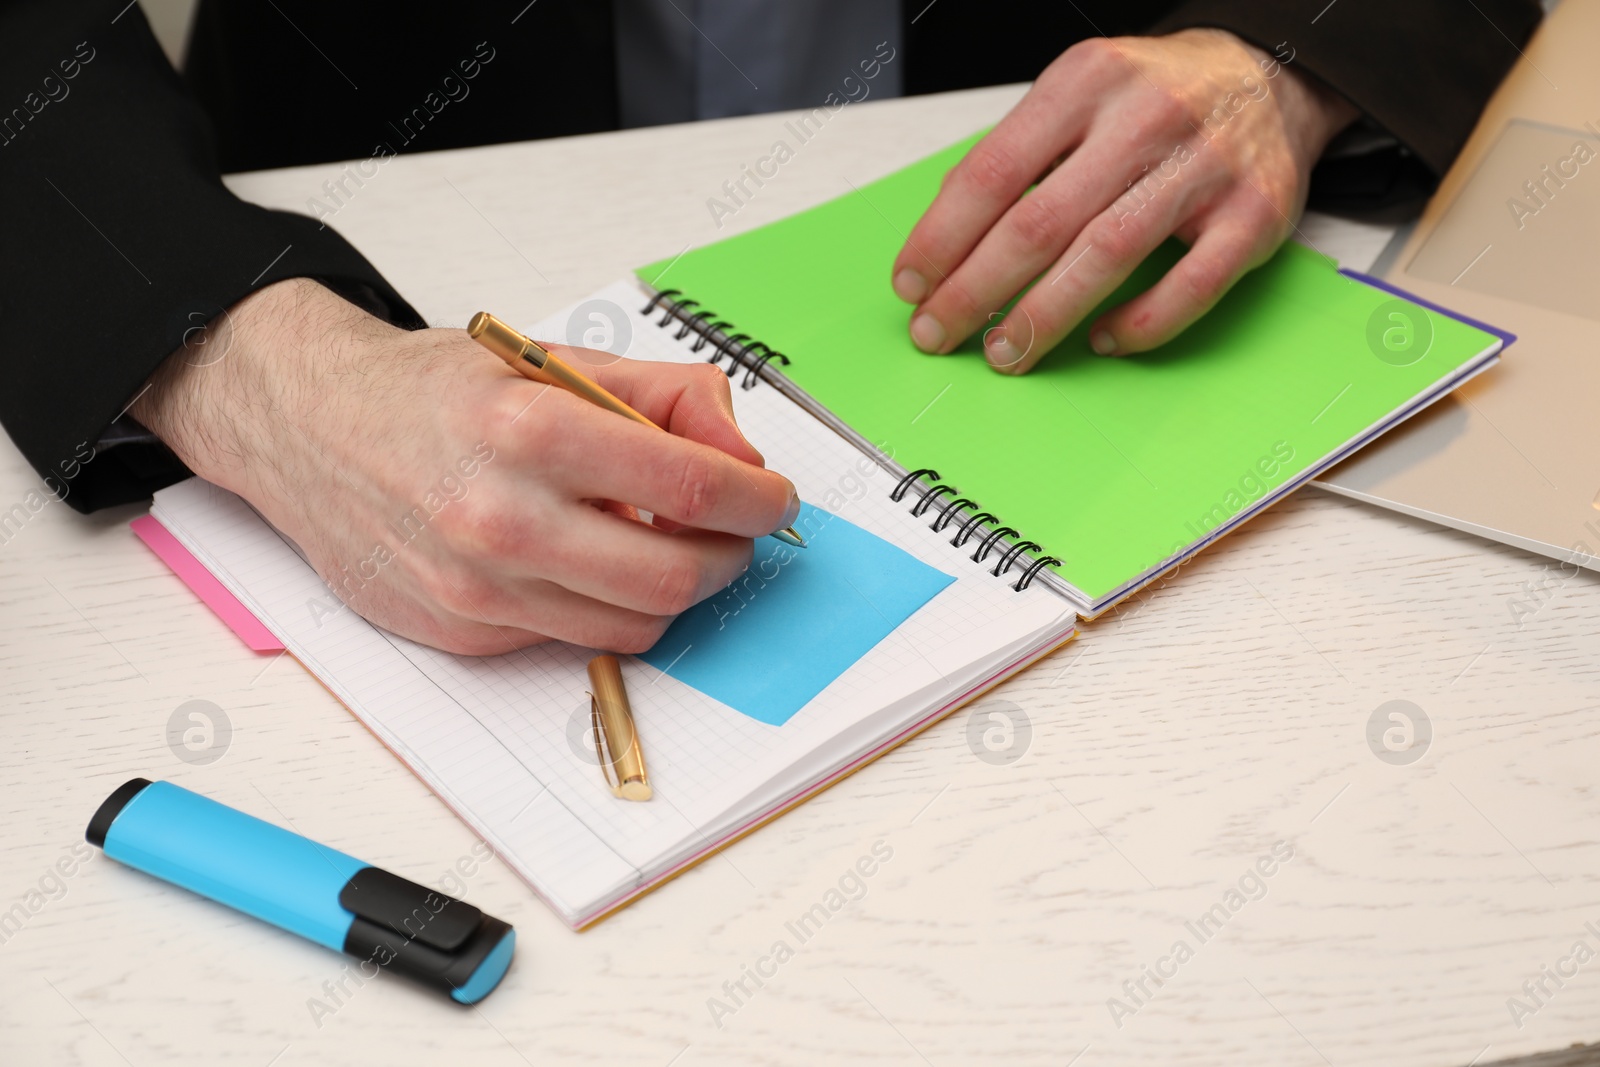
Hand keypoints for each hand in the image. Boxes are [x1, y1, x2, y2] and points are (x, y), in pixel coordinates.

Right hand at [133, 278, 799, 654]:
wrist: (310, 429)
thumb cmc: (435, 393)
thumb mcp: (554, 360)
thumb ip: (666, 397)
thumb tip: (744, 457)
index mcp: (531, 429)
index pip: (694, 489)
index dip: (759, 500)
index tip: (774, 497)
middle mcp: (502, 517)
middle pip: (676, 576)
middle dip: (729, 557)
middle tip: (731, 531)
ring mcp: (478, 587)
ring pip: (635, 624)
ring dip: (674, 589)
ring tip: (661, 544)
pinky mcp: (462, 632)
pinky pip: (574, 638)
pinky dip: (603, 606)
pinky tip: (585, 561)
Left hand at [891, 29, 1357, 372]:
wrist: (1271, 74)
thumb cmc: (1157, 97)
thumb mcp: (1079, 95)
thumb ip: (1018, 155)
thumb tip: (946, 238)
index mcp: (1088, 81)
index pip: (993, 171)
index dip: (943, 237)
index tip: (912, 283)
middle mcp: (1147, 117)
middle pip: (1039, 222)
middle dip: (975, 290)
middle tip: (939, 333)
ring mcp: (1206, 167)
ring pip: (1107, 255)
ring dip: (1044, 315)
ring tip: (1004, 353)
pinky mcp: (1256, 215)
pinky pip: (1191, 287)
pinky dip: (1139, 324)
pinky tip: (1100, 340)